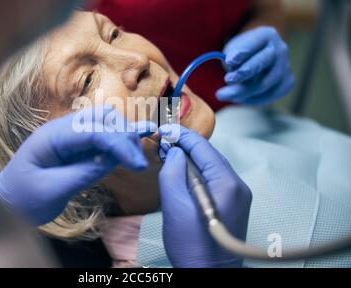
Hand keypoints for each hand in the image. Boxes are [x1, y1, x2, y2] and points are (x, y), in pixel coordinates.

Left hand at [0, 105, 155, 225]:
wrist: (8, 203)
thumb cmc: (23, 199)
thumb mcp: (52, 191)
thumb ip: (83, 173)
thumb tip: (114, 160)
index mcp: (53, 137)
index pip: (94, 131)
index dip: (119, 145)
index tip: (138, 165)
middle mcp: (64, 130)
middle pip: (103, 117)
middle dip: (124, 136)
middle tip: (137, 164)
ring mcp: (72, 136)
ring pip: (106, 122)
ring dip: (125, 135)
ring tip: (137, 158)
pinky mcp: (79, 146)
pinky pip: (103, 135)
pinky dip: (122, 135)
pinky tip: (145, 130)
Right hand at [158, 125, 251, 267]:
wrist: (209, 276)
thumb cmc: (191, 246)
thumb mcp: (175, 207)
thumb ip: (173, 174)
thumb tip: (175, 151)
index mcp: (227, 183)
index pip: (203, 147)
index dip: (182, 135)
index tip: (163, 128)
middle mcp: (238, 185)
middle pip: (209, 155)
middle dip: (186, 145)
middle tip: (163, 141)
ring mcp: (238, 195)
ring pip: (211, 166)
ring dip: (190, 158)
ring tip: (169, 154)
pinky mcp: (233, 204)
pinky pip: (213, 179)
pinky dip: (197, 172)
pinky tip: (182, 173)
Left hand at [216, 26, 294, 105]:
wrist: (259, 57)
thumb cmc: (242, 53)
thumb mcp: (233, 49)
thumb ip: (232, 59)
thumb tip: (232, 74)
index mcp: (266, 35)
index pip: (256, 42)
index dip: (242, 52)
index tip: (229, 61)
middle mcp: (280, 49)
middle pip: (263, 62)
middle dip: (244, 73)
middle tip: (227, 80)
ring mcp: (286, 66)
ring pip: (265, 84)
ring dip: (243, 91)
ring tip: (225, 94)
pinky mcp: (287, 82)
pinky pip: (269, 95)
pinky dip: (252, 99)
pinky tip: (239, 98)